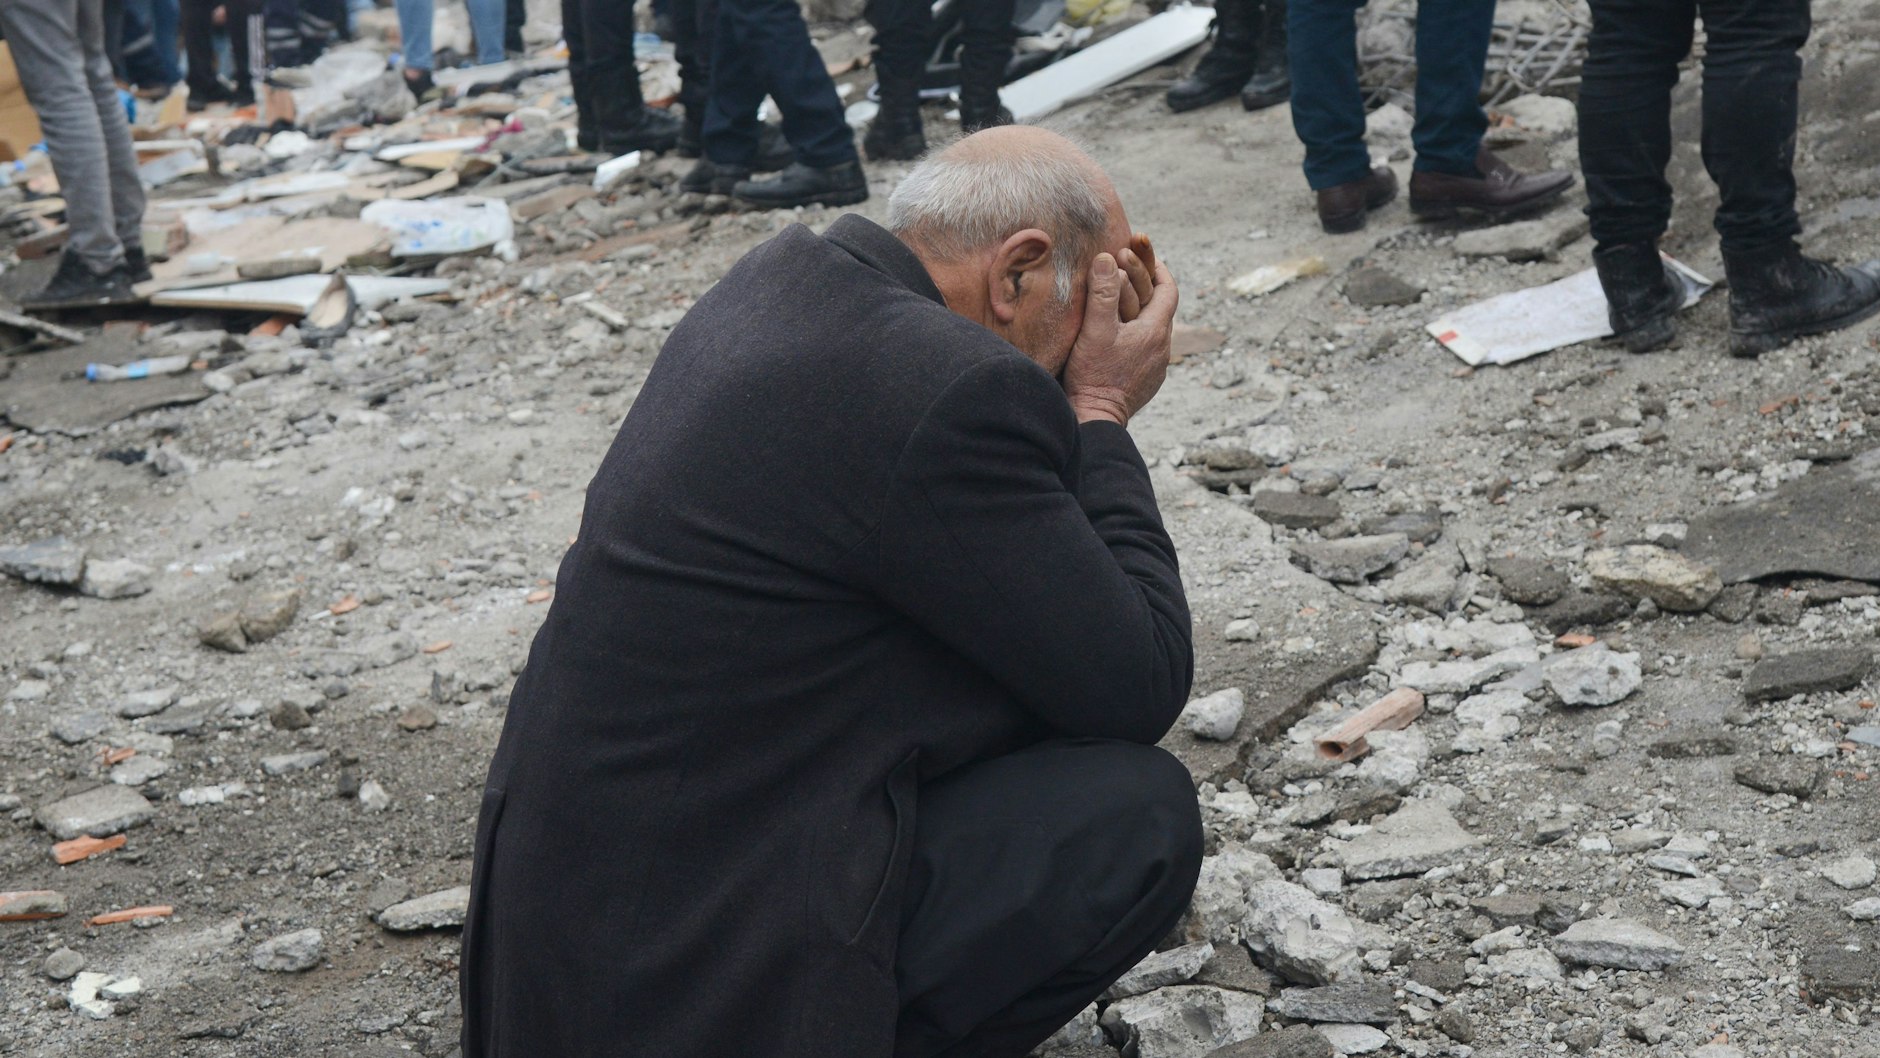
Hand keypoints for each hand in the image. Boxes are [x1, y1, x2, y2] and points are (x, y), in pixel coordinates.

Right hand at [1062, 249, 1178, 426]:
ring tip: (1120, 298)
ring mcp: (1156, 367)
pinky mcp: (1147, 381)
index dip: (1156, 268)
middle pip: (1161, 307)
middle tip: (1127, 268)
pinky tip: (1119, 333)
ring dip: (1141, 310)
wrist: (1096, 419)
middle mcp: (1162, 348)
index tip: (1141, 255)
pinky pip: (1147, 348)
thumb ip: (1102, 293)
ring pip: (1154, 328)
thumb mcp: (1095, 330)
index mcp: (1155, 331)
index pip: (1168, 289)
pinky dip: (1136, 332)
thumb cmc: (1094, 375)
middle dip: (1145, 284)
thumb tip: (1106, 258)